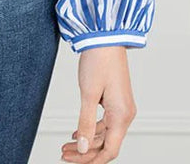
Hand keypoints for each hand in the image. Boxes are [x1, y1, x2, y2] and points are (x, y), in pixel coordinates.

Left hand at [60, 46, 136, 161]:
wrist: (104, 37)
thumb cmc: (98, 59)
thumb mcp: (88, 93)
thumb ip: (86, 123)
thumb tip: (84, 147)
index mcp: (121, 115)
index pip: (110, 150)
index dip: (91, 160)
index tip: (73, 162)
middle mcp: (125, 113)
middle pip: (107, 144)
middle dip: (86, 152)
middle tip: (64, 154)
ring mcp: (121, 107)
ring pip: (105, 134)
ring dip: (88, 141)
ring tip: (67, 145)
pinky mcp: (115, 100)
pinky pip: (105, 122)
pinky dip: (92, 129)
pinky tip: (78, 132)